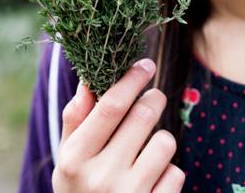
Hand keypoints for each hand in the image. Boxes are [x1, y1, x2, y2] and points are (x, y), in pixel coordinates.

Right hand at [52, 59, 185, 191]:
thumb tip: (90, 78)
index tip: (145, 64)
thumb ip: (76, 118)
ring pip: (165, 142)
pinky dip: (168, 172)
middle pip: (144, 115)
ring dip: (160, 140)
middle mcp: (100, 178)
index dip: (132, 79)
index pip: (111, 105)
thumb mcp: (68, 159)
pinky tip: (151, 181)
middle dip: (154, 99)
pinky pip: (176, 173)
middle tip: (153, 99)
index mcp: (74, 158)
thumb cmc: (81, 189)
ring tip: (146, 151)